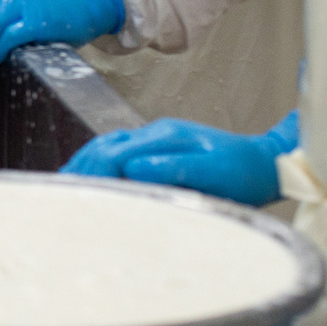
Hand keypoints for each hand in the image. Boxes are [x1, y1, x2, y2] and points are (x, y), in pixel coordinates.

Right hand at [61, 111, 298, 206]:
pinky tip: (89, 176)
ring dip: (84, 164)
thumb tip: (131, 168)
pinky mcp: (158, 147)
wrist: (268, 162)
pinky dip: (97, 162)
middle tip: (58, 191)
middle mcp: (155, 133)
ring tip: (64, 184)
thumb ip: (173, 167)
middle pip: (104, 145)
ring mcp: (155, 138)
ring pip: (107, 145)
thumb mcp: (214, 172)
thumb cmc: (245, 174)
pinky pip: (117, 150)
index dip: (94, 173)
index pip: (116, 152)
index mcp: (165, 137)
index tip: (77, 193)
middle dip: (81, 167)